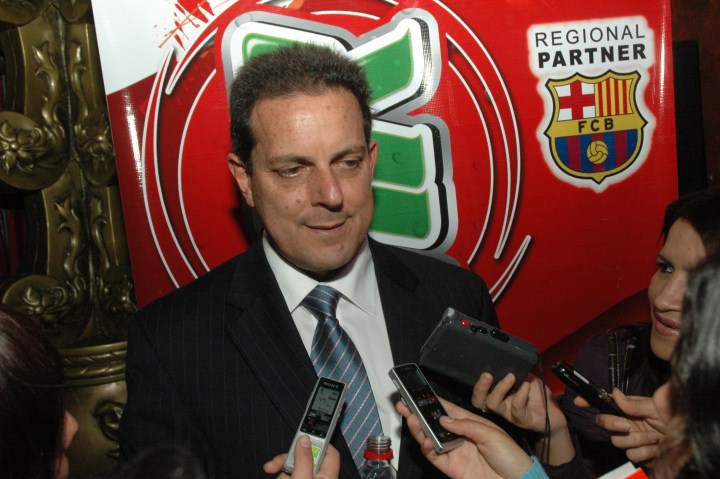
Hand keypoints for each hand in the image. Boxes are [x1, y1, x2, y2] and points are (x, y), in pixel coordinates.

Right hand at [263, 436, 339, 478]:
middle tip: (275, 464)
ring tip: (276, 474)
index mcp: (327, 474)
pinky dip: (281, 477)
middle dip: (288, 460)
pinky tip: (274, 474)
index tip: (300, 437)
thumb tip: (304, 439)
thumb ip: (304, 459)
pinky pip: (287, 476)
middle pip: (305, 457)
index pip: (328, 450)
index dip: (315, 441)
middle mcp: (318, 477)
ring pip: (292, 468)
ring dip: (282, 472)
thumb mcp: (302, 478)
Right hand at [396, 398, 533, 478]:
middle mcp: (460, 436)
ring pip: (431, 438)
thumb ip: (466, 425)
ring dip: (419, 429)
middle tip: (404, 405)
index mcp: (471, 423)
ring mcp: (454, 452)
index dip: (433, 402)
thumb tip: (443, 419)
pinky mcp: (451, 467)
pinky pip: (434, 456)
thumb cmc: (511, 456)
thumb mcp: (491, 433)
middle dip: (419, 414)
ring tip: (411, 419)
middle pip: (435, 423)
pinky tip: (424, 440)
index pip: (448, 409)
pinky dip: (426, 448)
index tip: (419, 394)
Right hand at [472, 372, 573, 464]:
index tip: (485, 369)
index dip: (477, 383)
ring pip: (493, 404)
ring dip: (500, 388)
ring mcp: (508, 414)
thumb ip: (515, 372)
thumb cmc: (537, 394)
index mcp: (498, 395)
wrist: (554, 411)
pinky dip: (521, 395)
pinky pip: (516, 408)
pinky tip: (526, 386)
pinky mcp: (521, 420)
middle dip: (480, 388)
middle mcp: (499, 405)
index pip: (479, 392)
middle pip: (478, 401)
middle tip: (487, 375)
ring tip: (510, 377)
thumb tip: (506, 362)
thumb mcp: (525, 378)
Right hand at [576, 389, 666, 462]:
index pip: (605, 403)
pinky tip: (656, 447)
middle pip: (603, 422)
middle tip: (627, 425)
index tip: (579, 401)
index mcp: (629, 408)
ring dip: (636, 439)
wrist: (689, 442)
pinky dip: (644, 451)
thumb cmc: (674, 419)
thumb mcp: (655, 406)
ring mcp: (631, 439)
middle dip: (612, 423)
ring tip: (653, 436)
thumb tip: (614, 393)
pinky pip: (631, 454)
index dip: (590, 401)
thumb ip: (633, 403)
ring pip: (617, 441)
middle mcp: (627, 422)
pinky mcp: (638, 453)